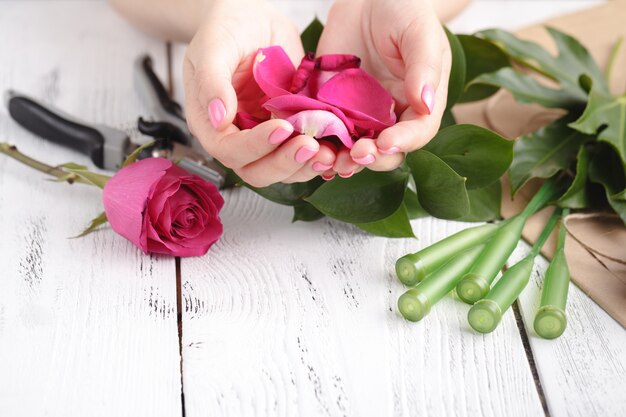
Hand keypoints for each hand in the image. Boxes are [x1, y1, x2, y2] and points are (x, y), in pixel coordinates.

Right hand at [183, 1, 336, 187]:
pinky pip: (303, 153)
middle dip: (284, 163)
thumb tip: (218, 117)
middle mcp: (238, 136)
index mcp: (211, 123)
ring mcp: (265, 135)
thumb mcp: (214, 47)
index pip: (229, 150)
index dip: (255, 146)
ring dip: (305, 166)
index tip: (282, 128)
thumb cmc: (227, 28)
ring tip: (327, 152)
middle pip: (256, 170)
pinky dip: (319, 156)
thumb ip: (211, 80)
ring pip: (283, 169)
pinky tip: (336, 149)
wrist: (254, 17)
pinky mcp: (290, 129)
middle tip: (309, 146)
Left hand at [317, 0, 450, 176]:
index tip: (386, 143)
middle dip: (370, 158)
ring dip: (341, 160)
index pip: (416, 133)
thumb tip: (425, 104)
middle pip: (384, 152)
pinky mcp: (331, 108)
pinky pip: (325, 133)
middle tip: (356, 155)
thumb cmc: (403, 11)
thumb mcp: (419, 34)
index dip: (403, 142)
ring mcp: (359, 116)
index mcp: (418, 104)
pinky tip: (308, 148)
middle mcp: (390, 117)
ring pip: (352, 150)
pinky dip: (317, 145)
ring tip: (329, 160)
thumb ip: (424, 68)